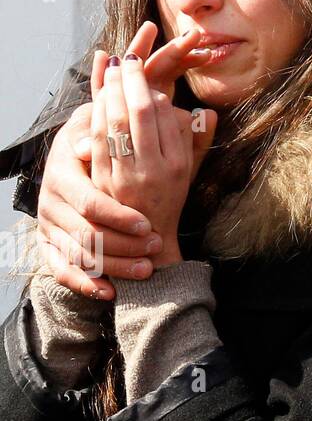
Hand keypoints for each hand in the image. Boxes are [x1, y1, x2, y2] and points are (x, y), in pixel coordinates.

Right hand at [36, 100, 160, 300]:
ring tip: (146, 270)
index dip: (119, 217)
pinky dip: (84, 284)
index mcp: (61, 175)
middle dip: (122, 246)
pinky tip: (110, 292)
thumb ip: (100, 135)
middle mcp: (50, 203)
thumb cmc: (94, 139)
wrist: (69, 154)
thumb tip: (90, 145)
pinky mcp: (47, 243)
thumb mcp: (95, 128)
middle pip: (86, 235)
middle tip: (155, 248)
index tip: (148, 226)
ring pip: (78, 256)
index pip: (90, 203)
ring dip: (113, 266)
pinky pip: (61, 271)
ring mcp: (47, 225)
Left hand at [90, 49, 216, 266]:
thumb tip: (208, 112)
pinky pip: (99, 142)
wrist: (145, 240)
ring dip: (110, 93)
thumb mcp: (192, 169)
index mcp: (176, 163)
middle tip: (125, 59)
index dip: (149, 87)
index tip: (142, 69)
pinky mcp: (104, 182)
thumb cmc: (171, 197)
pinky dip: (96, 117)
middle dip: (129, 81)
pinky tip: (96, 100)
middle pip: (137, 114)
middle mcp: (153, 169)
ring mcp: (126, 176)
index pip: (161, 115)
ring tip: (109, 71)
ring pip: (114, 125)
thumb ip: (199, 139)